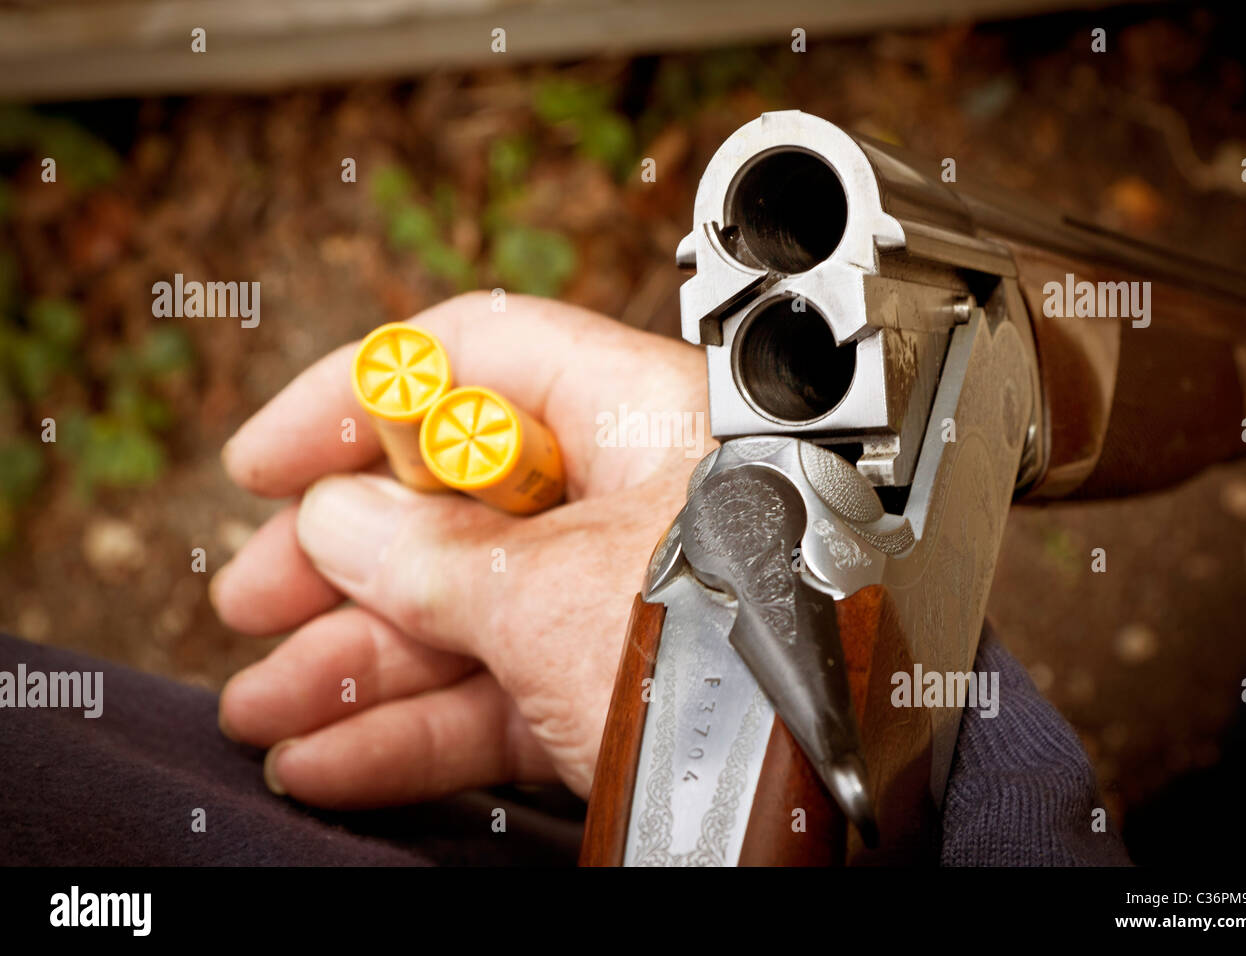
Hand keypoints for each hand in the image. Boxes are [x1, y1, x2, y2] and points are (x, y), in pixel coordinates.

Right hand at [211, 293, 709, 806]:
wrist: (840, 799)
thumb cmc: (746, 659)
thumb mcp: (551, 594)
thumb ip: (431, 556)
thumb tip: (336, 521)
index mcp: (642, 416)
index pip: (479, 360)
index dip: (357, 399)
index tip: (264, 460)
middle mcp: (638, 495)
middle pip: (456, 500)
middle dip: (339, 560)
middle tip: (250, 599)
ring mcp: (629, 597)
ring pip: (471, 611)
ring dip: (359, 663)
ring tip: (264, 711)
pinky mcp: (629, 688)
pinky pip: (507, 693)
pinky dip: (420, 728)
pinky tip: (334, 757)